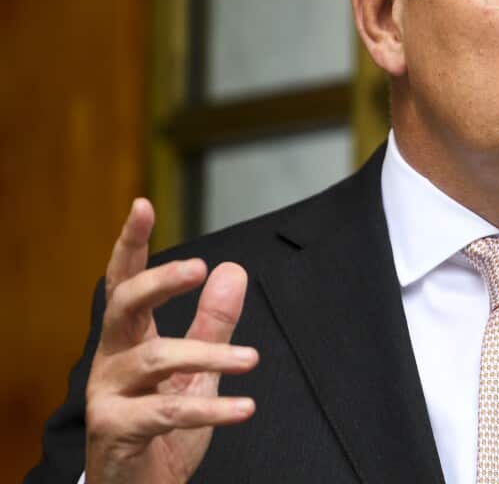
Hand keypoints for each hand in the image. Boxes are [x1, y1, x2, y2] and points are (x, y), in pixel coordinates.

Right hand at [84, 199, 257, 483]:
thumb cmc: (163, 427)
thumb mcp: (196, 369)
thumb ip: (212, 322)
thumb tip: (233, 270)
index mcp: (128, 339)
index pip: (124, 282)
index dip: (131, 243)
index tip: (142, 205)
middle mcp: (111, 360)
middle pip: (124, 306)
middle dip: (160, 281)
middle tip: (199, 267)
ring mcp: (108, 395)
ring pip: (157, 360)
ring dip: (209, 354)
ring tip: (252, 359)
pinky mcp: (116, 430)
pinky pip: (168, 412)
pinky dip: (211, 408)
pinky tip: (244, 407)